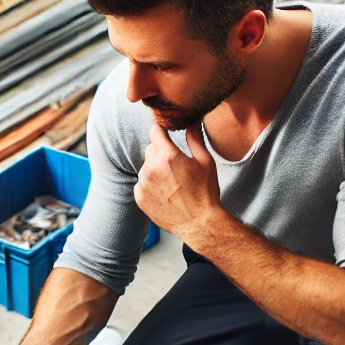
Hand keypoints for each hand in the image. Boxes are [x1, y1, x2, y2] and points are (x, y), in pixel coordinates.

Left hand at [134, 123, 220, 244]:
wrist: (198, 223)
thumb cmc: (205, 192)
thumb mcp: (205, 161)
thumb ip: (194, 138)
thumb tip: (190, 121)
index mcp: (168, 156)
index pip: (154, 130)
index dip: (161, 130)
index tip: (165, 132)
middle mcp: (151, 168)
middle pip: (151, 148)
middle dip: (161, 152)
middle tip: (176, 166)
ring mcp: (143, 183)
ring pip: (145, 166)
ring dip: (155, 169)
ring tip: (172, 183)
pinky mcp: (139, 196)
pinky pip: (141, 183)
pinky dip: (150, 185)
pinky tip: (165, 193)